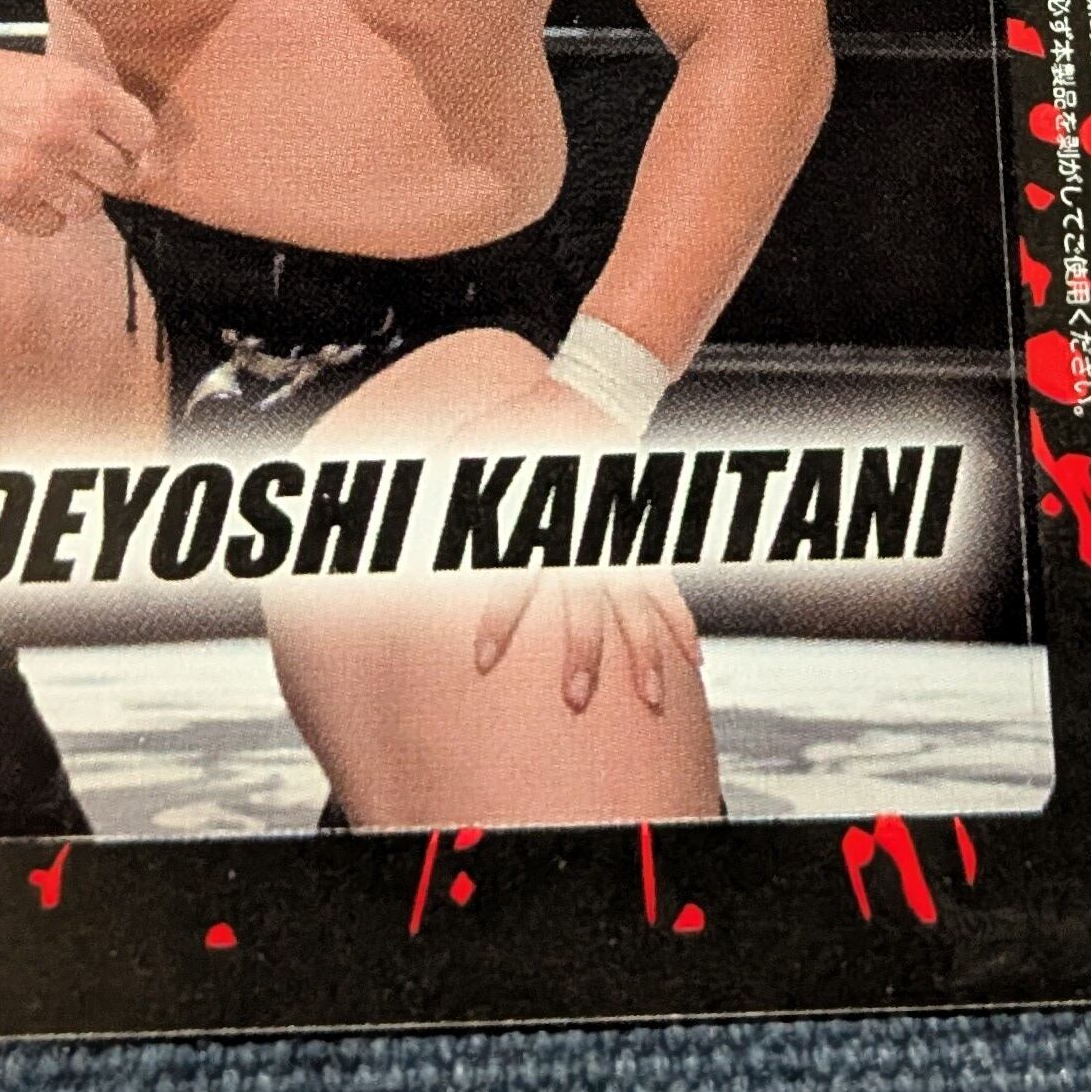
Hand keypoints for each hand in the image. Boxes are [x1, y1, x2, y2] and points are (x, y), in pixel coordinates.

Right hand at [0, 40, 154, 236]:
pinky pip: (51, 225)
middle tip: (81, 155)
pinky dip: (44, 210)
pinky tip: (28, 183)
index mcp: (81, 93)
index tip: (115, 136)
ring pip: (89, 206)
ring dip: (76, 192)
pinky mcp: (4, 198)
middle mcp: (59, 132)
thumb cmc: (13, 85)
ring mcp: (30, 169)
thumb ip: (110, 111)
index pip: (142, 135)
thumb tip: (151, 164)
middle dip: (106, 167)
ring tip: (52, 169)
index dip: (130, 138)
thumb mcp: (65, 74)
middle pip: (121, 176)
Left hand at [464, 379, 704, 714]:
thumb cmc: (522, 425)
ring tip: (650, 695)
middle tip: (575, 698)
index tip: (483, 656)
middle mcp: (583, 532)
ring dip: (642, 651)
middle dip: (583, 652)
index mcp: (541, 515)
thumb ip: (444, 493)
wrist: (587, 393)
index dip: (499, 616)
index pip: (516, 573)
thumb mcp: (473, 452)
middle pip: (588, 601)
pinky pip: (662, 584)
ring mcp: (616, 535)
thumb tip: (402, 524)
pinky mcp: (635, 536)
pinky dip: (677, 618)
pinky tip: (689, 653)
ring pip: (635, 602)